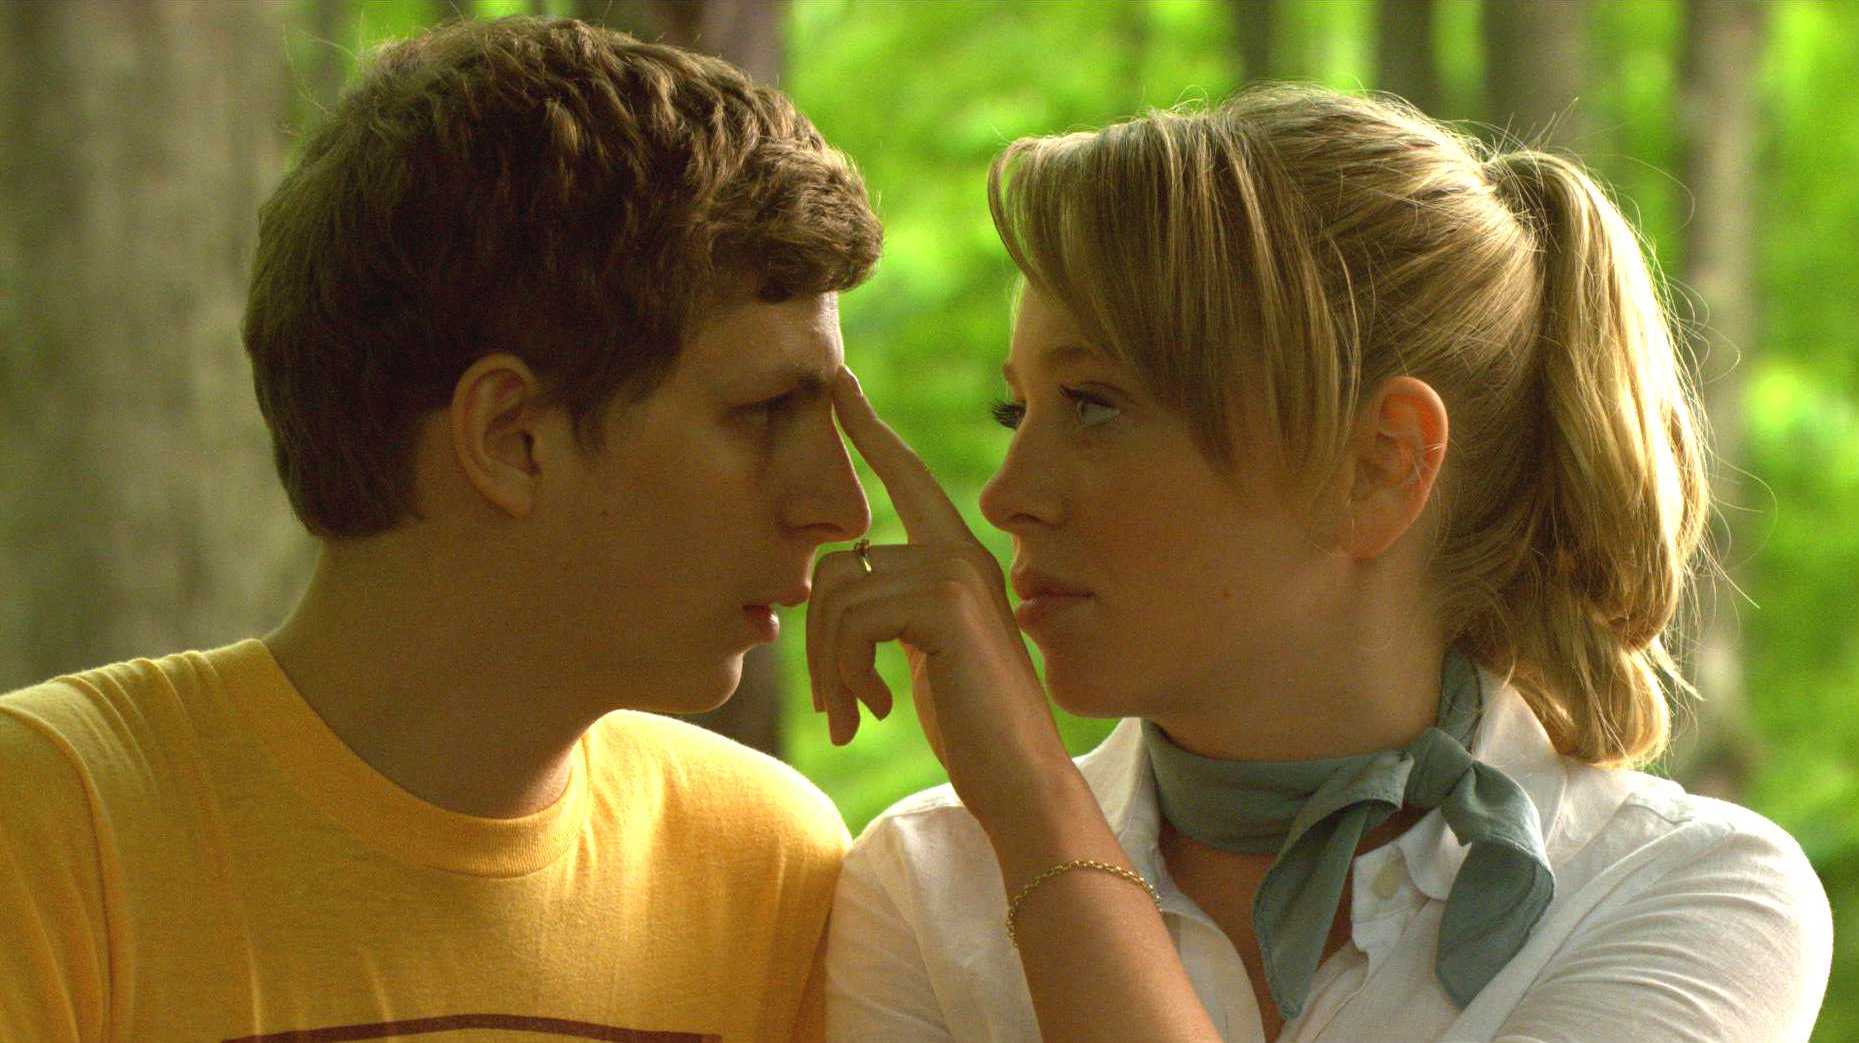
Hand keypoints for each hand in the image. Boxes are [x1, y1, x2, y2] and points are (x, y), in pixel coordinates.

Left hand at [807, 366, 1071, 814]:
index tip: (837, 385)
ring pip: (836, 597)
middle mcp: (962, 553)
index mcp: (959, 558)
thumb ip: (896, 612)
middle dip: (818, 641)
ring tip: (849, 716)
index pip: (905, 476)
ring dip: (829, 670)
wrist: (1022, 779)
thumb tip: (839, 585)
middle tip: (834, 705)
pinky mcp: (946, 605)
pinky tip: (871, 713)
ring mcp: (957, 574)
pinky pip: (852, 620)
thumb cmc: (975, 728)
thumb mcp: (927, 656)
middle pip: (838, 562)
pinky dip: (845, 676)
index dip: (868, 428)